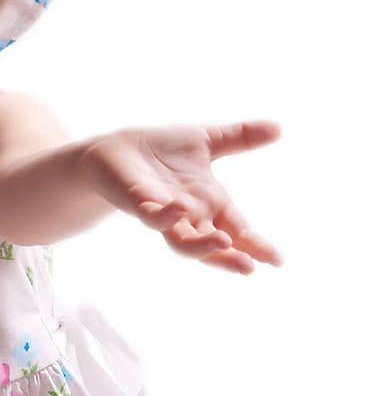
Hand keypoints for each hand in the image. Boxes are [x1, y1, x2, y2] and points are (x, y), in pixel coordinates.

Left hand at [80, 120, 283, 273]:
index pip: (238, 230)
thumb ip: (240, 138)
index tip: (278, 260)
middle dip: (230, 257)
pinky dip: (166, 215)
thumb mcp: (207, 141)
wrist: (118, 148)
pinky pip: (152, 215)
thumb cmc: (161, 151)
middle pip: (212, 244)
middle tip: (250, 267)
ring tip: (223, 242)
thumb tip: (278, 127)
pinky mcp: (137, 202)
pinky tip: (180, 208)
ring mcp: (163, 212)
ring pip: (182, 240)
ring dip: (201, 244)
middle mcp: (189, 215)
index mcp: (210, 204)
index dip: (256, 245)